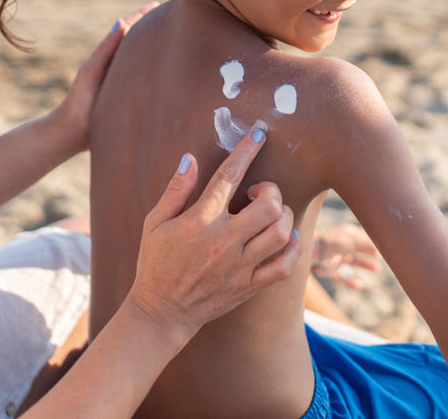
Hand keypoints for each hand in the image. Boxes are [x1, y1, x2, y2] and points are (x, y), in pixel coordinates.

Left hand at [52, 2, 159, 151]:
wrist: (72, 131)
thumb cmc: (80, 100)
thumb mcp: (92, 71)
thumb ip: (106, 49)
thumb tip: (120, 21)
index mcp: (109, 56)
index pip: (128, 29)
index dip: (142, 16)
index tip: (158, 4)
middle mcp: (117, 66)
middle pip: (138, 42)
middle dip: (153, 30)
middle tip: (174, 18)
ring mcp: (122, 82)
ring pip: (142, 61)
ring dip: (155, 50)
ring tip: (175, 42)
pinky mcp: (126, 98)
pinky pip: (145, 80)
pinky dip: (155, 72)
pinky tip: (166, 75)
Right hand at [126, 128, 300, 344]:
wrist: (161, 312)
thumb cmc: (156, 263)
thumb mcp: (155, 223)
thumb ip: (176, 190)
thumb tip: (191, 159)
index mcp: (200, 222)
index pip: (229, 176)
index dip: (247, 150)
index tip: (259, 134)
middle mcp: (224, 242)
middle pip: (268, 205)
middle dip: (271, 190)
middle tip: (258, 193)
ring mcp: (240, 266)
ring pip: (281, 233)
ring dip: (283, 216)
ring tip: (270, 214)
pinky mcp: (250, 286)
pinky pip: (284, 266)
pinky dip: (293, 248)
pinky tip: (284, 239)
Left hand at [311, 224, 381, 288]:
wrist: (313, 252)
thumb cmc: (334, 242)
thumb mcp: (353, 241)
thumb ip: (367, 244)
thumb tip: (380, 248)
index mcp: (347, 236)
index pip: (363, 238)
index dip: (373, 244)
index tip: (385, 248)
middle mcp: (342, 246)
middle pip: (360, 250)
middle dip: (371, 254)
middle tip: (382, 259)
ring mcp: (336, 258)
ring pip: (354, 262)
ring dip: (365, 265)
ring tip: (377, 269)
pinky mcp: (331, 270)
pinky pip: (343, 277)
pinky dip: (351, 282)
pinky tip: (360, 285)